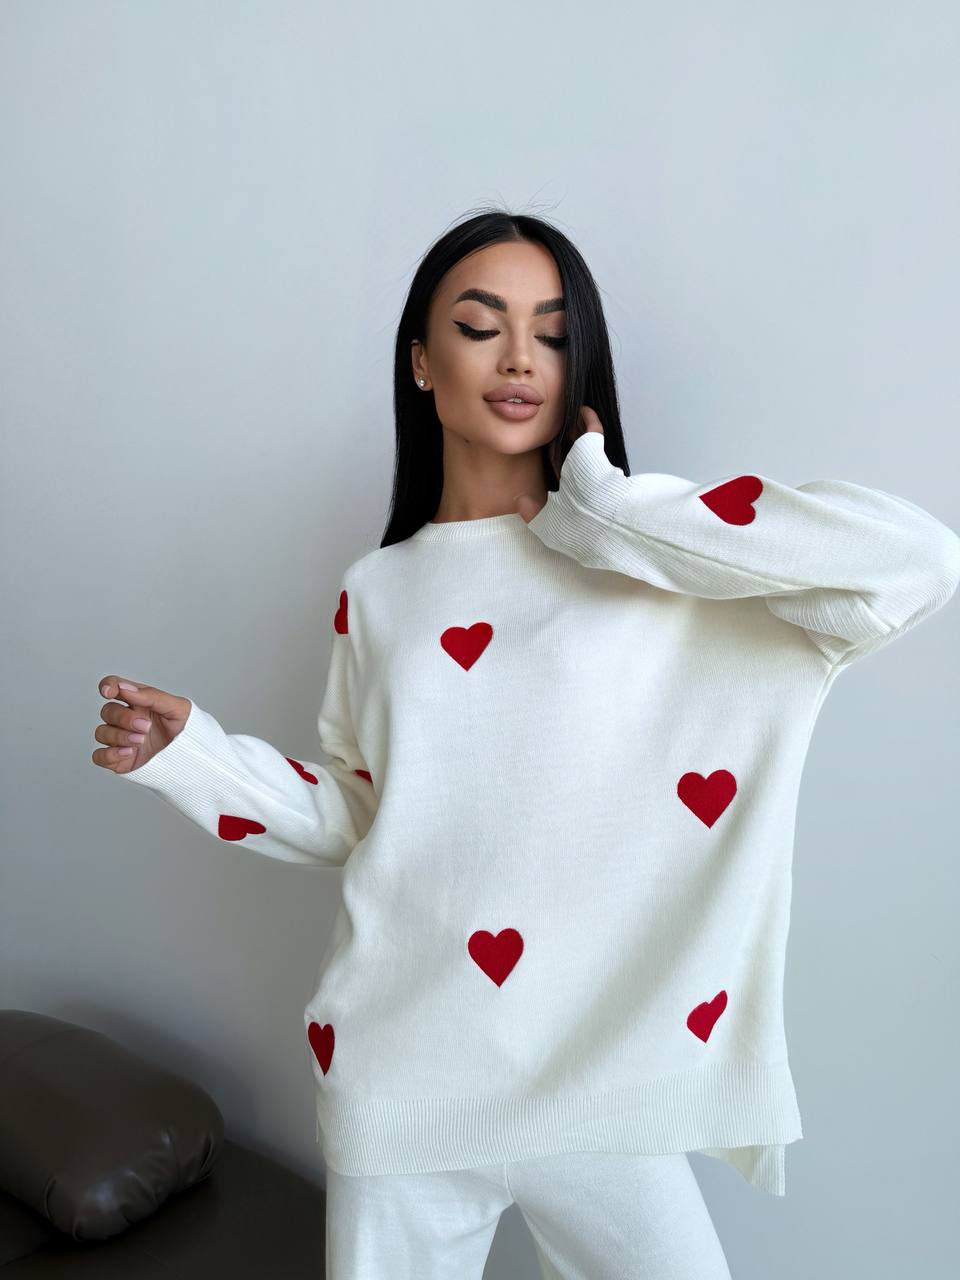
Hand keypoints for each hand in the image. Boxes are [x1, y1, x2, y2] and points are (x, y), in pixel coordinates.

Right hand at [92, 677, 191, 773]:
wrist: (195, 759)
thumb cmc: (187, 731)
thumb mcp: (177, 708)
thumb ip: (152, 696)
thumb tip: (126, 688)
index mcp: (139, 702)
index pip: (115, 687)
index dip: (108, 686)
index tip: (109, 691)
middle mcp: (126, 719)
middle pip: (107, 711)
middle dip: (124, 718)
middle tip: (145, 726)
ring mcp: (121, 740)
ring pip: (101, 732)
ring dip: (119, 736)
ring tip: (141, 740)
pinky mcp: (118, 760)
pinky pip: (99, 756)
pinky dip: (110, 754)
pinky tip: (128, 752)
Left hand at [515, 405, 603, 522]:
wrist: (592, 520)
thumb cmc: (571, 526)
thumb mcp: (544, 522)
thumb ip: (532, 511)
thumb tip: (520, 501)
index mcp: (570, 489)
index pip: (560, 468)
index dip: (552, 458)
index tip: (541, 449)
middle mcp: (580, 472)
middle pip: (569, 449)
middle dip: (560, 437)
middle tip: (548, 424)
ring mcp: (589, 459)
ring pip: (580, 436)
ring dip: (572, 425)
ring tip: (560, 412)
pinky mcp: (595, 447)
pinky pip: (593, 427)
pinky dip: (588, 416)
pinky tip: (580, 408)